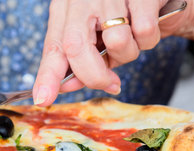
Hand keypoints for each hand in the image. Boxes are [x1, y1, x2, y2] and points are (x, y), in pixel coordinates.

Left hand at [33, 0, 170, 105]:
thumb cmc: (122, 13)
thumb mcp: (95, 34)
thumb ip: (82, 60)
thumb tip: (72, 85)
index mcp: (66, 11)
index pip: (53, 48)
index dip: (47, 76)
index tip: (43, 98)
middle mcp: (81, 0)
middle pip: (76, 48)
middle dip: (95, 76)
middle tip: (111, 84)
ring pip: (117, 43)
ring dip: (129, 52)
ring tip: (132, 36)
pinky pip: (145, 31)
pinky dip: (150, 37)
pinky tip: (148, 22)